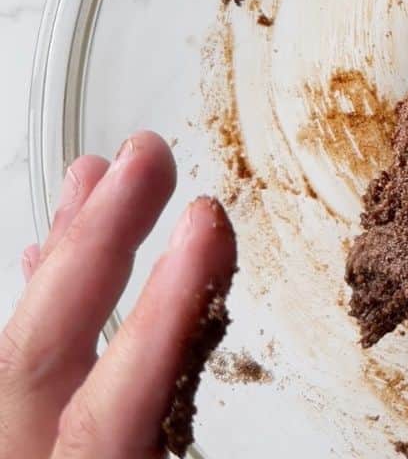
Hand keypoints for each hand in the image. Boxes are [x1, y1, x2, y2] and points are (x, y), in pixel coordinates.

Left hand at [0, 131, 236, 458]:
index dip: (162, 312)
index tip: (205, 227)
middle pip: (40, 353)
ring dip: (64, 257)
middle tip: (146, 162)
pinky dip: (37, 310)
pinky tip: (44, 264)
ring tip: (93, 176)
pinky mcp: (18, 453)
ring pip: (17, 352)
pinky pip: (11, 376)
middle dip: (97, 245)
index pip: (109, 409)